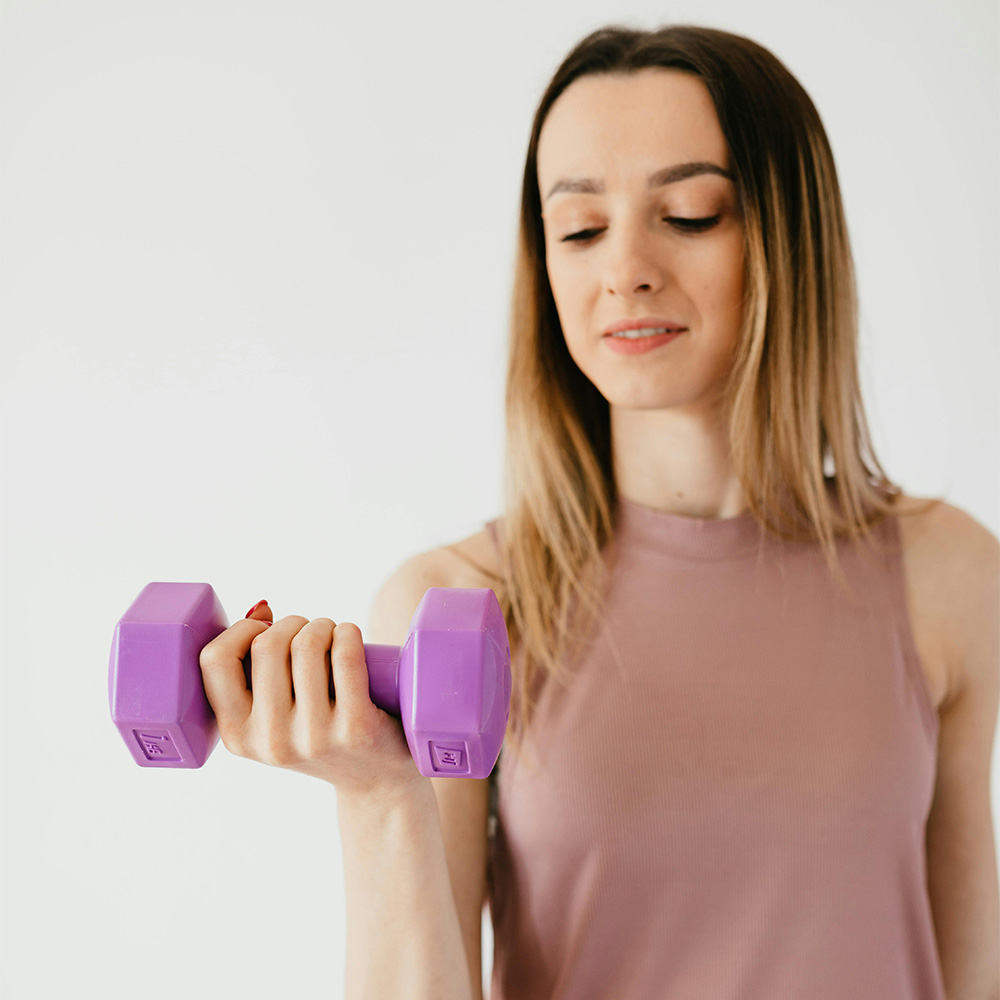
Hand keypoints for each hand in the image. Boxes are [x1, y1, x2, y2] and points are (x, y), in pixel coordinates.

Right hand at [198, 601, 426, 799]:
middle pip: (267, 645)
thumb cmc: (321, 731)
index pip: (214, 660)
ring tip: (334, 636)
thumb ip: (256, 668)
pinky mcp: (355, 729)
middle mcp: (270, 742)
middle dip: (292, 623)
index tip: (266, 628)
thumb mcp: (274, 714)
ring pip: (307, 645)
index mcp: (237, 735)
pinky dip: (349, 633)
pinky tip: (351, 637)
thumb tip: (261, 608)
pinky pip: (345, 656)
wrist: (378, 781)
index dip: (240, 630)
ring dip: (323, 625)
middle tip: (312, 632)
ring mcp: (312, 738)